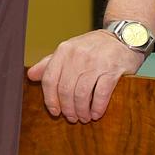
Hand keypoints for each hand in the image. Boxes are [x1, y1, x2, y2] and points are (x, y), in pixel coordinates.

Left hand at [26, 30, 144, 122]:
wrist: (124, 36)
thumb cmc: (93, 47)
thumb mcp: (70, 50)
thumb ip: (50, 63)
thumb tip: (30, 75)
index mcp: (64, 51)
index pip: (50, 79)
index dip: (50, 99)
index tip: (55, 112)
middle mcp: (78, 55)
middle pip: (66, 90)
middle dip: (68, 109)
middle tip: (72, 118)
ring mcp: (95, 62)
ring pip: (82, 94)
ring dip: (82, 111)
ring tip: (84, 117)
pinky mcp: (112, 70)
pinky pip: (101, 94)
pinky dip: (97, 108)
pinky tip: (96, 113)